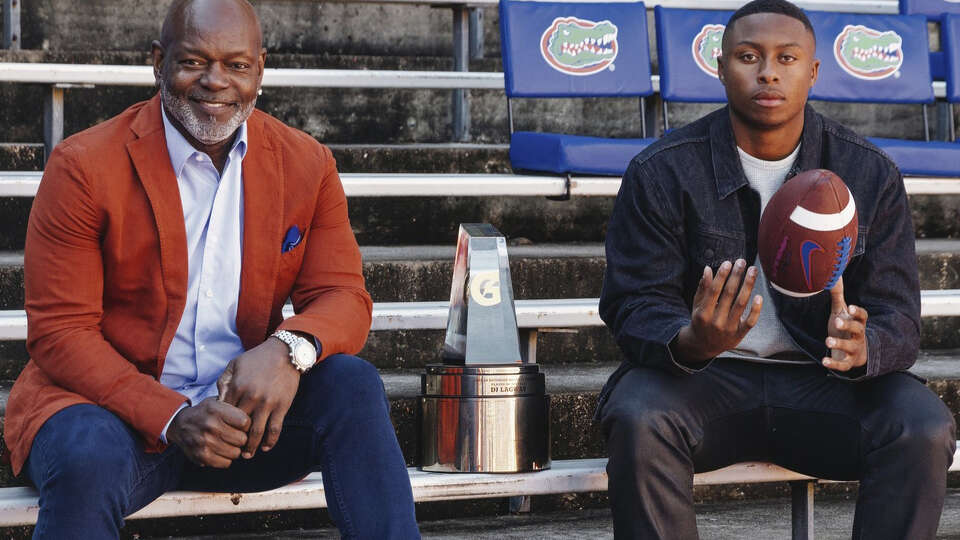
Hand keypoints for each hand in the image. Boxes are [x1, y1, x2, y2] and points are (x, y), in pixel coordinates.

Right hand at [167, 397, 250, 467]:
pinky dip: (226, 458)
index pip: (245, 422)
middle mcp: (210, 426)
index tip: (242, 424)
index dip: (247, 425)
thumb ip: (235, 404)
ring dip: (235, 449)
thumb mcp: (217, 401)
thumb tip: (255, 412)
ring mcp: (206, 442)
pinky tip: (221, 450)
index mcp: (216, 410)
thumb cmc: (205, 413)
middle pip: (242, 439)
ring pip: (236, 453)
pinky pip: (226, 463)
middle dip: (242, 438)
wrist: (180, 424)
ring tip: (228, 442)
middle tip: (236, 435)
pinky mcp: (202, 456)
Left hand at [217, 337, 301, 458]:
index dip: (221, 426)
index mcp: (236, 387)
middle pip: (238, 427)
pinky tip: (265, 448)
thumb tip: (218, 400)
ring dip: (251, 447)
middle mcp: (251, 397)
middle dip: (233, 440)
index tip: (220, 435)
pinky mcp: (282, 406)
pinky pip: (275, 428)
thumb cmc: (257, 358)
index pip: (224, 414)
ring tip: (246, 455)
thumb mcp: (234, 364)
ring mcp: (267, 403)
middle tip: (230, 450)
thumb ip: (223, 381)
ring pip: (256, 432)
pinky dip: (270, 441)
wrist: (285, 353)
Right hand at [672, 259, 762, 363]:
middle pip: (729, 294)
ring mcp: (728, 328)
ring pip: (741, 304)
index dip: (722, 276)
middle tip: (742, 261)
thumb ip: (702, 288)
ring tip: (752, 270)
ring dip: (748, 285)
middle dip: (736, 276)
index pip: (714, 290)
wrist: (704, 346)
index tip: (728, 263)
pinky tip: (759, 296)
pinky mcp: (739, 334)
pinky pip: (750, 321)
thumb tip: (708, 269)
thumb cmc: (701, 321)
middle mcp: (716, 321)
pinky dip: (755, 309)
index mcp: (703, 313)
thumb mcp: (697, 305)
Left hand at [822, 277, 868, 372]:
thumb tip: (833, 277)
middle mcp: (858, 336)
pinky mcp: (848, 362)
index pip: (863, 317)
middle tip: (836, 321)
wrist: (855, 354)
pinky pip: (842, 365)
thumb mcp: (842, 313)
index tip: (851, 307)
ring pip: (849, 347)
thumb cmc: (846, 329)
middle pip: (857, 330)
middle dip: (848, 325)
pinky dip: (833, 363)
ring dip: (839, 343)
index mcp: (857, 323)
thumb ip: (838, 298)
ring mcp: (854, 350)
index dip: (858, 312)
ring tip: (828, 340)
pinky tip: (824, 361)